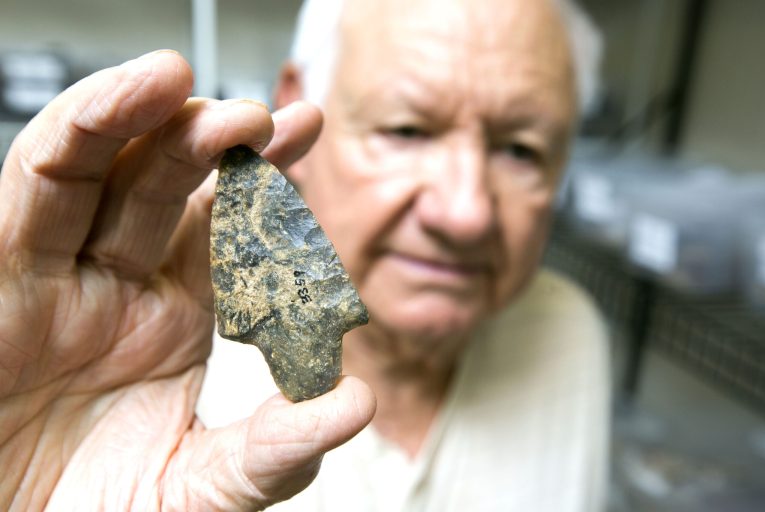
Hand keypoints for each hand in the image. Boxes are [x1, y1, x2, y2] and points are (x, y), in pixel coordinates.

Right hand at [0, 50, 374, 510]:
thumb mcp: (199, 489)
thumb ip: (274, 451)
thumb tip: (356, 403)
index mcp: (170, 318)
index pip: (224, 228)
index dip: (265, 180)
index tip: (308, 132)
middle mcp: (115, 283)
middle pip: (165, 186)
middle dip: (212, 142)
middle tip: (265, 117)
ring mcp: (55, 274)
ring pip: (97, 169)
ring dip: (141, 118)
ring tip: (186, 83)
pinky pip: (35, 187)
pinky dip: (75, 136)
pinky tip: (123, 101)